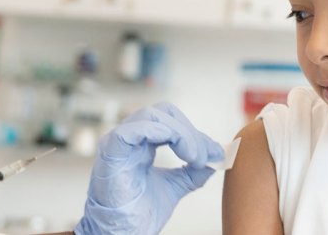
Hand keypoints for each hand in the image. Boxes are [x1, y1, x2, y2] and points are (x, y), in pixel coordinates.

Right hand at [74, 102, 223, 234]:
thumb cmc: (137, 214)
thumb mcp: (175, 186)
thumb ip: (192, 172)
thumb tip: (216, 158)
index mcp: (141, 143)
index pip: (170, 120)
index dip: (193, 132)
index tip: (215, 152)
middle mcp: (128, 139)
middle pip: (163, 113)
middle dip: (190, 131)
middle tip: (205, 156)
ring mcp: (117, 143)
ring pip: (152, 117)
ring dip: (181, 133)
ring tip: (195, 157)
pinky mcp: (110, 153)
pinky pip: (132, 130)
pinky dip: (160, 132)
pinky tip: (179, 149)